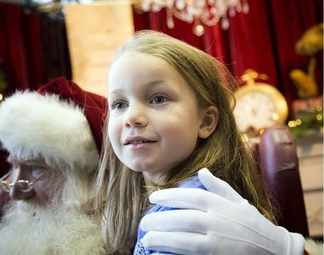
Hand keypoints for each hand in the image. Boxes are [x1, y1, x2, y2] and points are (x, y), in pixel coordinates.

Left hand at [140, 168, 304, 254]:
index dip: (170, 196)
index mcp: (222, 205)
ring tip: (146, 238)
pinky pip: (190, 254)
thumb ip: (219, 186)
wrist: (274, 251)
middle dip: (160, 219)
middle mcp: (218, 221)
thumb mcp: (239, 201)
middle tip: (144, 222)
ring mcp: (218, 241)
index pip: (191, 197)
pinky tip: (161, 253)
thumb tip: (202, 171)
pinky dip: (175, 253)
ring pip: (185, 238)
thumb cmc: (253, 224)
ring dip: (162, 238)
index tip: (153, 198)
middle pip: (183, 218)